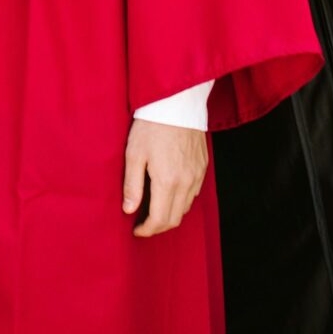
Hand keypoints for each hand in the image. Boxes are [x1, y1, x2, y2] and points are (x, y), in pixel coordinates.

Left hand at [123, 117, 207, 236]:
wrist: (176, 103)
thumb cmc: (151, 126)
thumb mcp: (134, 154)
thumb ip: (132, 185)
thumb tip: (129, 210)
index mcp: (167, 181)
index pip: (159, 220)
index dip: (146, 230)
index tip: (136, 230)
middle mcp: (186, 182)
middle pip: (174, 219)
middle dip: (158, 227)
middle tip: (142, 224)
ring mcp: (197, 175)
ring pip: (185, 208)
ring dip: (170, 214)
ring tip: (154, 209)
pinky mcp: (203, 167)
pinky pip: (194, 194)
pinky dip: (181, 201)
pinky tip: (169, 193)